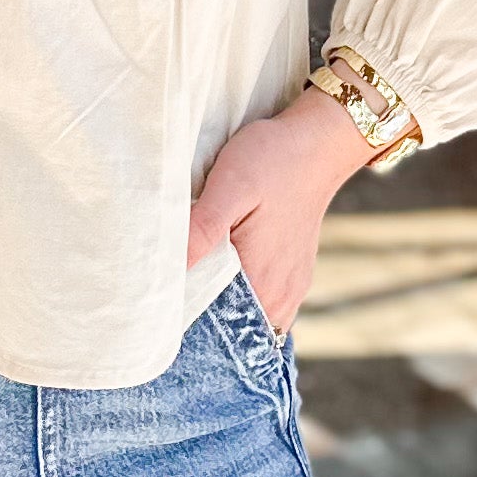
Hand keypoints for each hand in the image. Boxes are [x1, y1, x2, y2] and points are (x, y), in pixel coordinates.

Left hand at [185, 88, 374, 332]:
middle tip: (166, 300)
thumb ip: (202, 229)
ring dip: (220, 312)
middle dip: (200, 324)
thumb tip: (169, 268)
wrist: (317, 143)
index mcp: (263, 282)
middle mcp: (281, 297)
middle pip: (231, 334)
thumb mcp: (229, 186)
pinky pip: (262, 307)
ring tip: (189, 290)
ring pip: (247, 322)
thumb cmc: (272, 160)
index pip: (217, 332)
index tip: (159, 311)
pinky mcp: (293, 277)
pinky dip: (239, 301)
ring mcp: (291, 290)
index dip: (185, 325)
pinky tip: (218, 279)